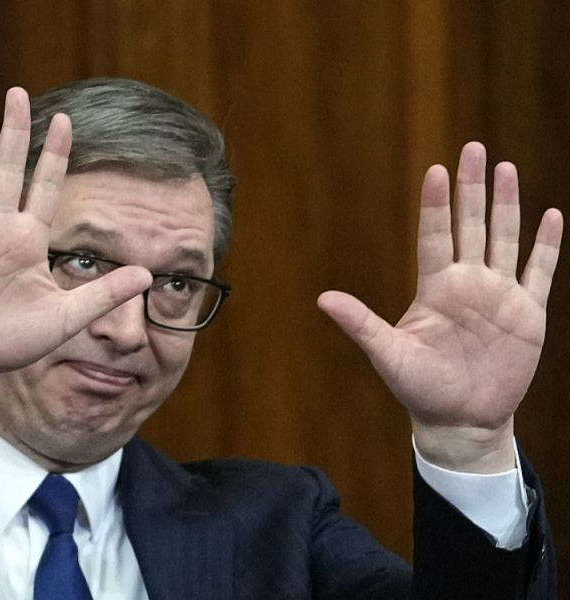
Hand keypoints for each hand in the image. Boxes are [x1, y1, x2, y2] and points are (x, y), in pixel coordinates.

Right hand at [0, 88, 151, 416]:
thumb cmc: (14, 340)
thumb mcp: (67, 317)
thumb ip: (104, 293)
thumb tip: (149, 273)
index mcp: (29, 241)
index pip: (45, 187)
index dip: (54, 155)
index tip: (65, 120)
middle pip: (6, 173)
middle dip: (14, 134)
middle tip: (18, 93)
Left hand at [318, 142, 562, 471]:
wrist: (460, 418)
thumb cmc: (420, 387)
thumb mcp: (389, 354)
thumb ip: (361, 324)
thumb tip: (323, 298)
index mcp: (434, 288)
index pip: (434, 236)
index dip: (436, 205)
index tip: (435, 170)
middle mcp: (467, 283)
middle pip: (471, 225)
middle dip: (472, 188)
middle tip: (473, 149)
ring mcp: (499, 295)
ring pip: (505, 238)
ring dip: (507, 205)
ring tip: (506, 168)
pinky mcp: (528, 314)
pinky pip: (539, 272)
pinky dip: (545, 246)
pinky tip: (550, 215)